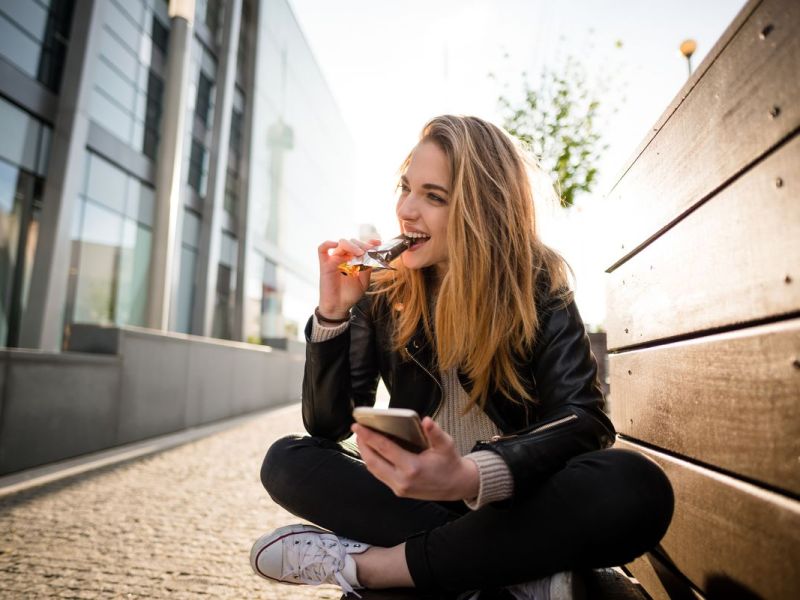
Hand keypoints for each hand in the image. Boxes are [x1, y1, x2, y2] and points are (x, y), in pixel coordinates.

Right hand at [318, 238, 380, 318]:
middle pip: (352, 242)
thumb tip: (370, 254)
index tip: (378, 242)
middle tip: (368, 250)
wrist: (339, 306)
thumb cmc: (350, 294)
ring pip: (341, 243)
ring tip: (359, 253)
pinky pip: (322, 249)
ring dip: (351, 245)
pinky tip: (335, 245)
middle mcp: (344, 257)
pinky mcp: (325, 264)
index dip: (369, 242)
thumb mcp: (364, 281)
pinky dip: (328, 243)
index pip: (361, 246)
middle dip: (361, 244)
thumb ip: (367, 267)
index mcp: (354, 260)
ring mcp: (334, 259)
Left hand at [352, 417, 479, 500]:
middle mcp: (402, 480)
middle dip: (362, 444)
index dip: (369, 436)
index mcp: (412, 467)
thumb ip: (435, 433)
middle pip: (373, 461)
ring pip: (374, 470)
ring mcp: (399, 488)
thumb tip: (426, 420)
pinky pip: (380, 475)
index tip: (358, 426)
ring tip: (362, 437)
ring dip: (365, 453)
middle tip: (357, 429)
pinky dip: (373, 462)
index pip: (385, 449)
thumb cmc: (450, 463)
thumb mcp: (446, 445)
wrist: (456, 486)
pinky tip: (372, 450)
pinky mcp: (398, 491)